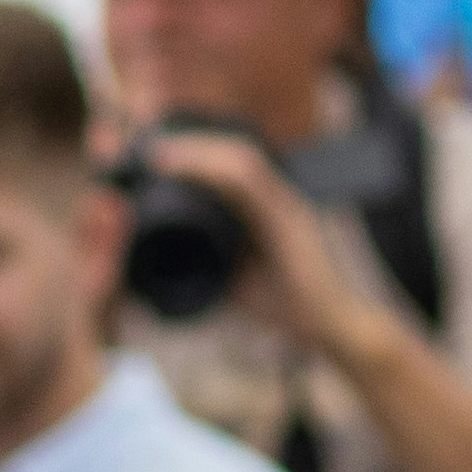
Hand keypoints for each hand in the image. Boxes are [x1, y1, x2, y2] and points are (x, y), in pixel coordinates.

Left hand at [132, 125, 361, 351]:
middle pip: (231, 152)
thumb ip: (202, 264)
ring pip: (238, 158)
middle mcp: (275, 197)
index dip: (191, 155)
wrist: (324, 326)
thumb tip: (153, 265)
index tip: (150, 158)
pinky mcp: (290, 215)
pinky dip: (212, 169)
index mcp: (261, 208)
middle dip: (189, 144)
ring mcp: (285, 202)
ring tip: (158, 155)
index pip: (225, 166)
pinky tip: (183, 168)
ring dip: (196, 150)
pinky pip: (250, 179)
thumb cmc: (281, 305)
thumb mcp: (228, 280)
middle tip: (146, 149)